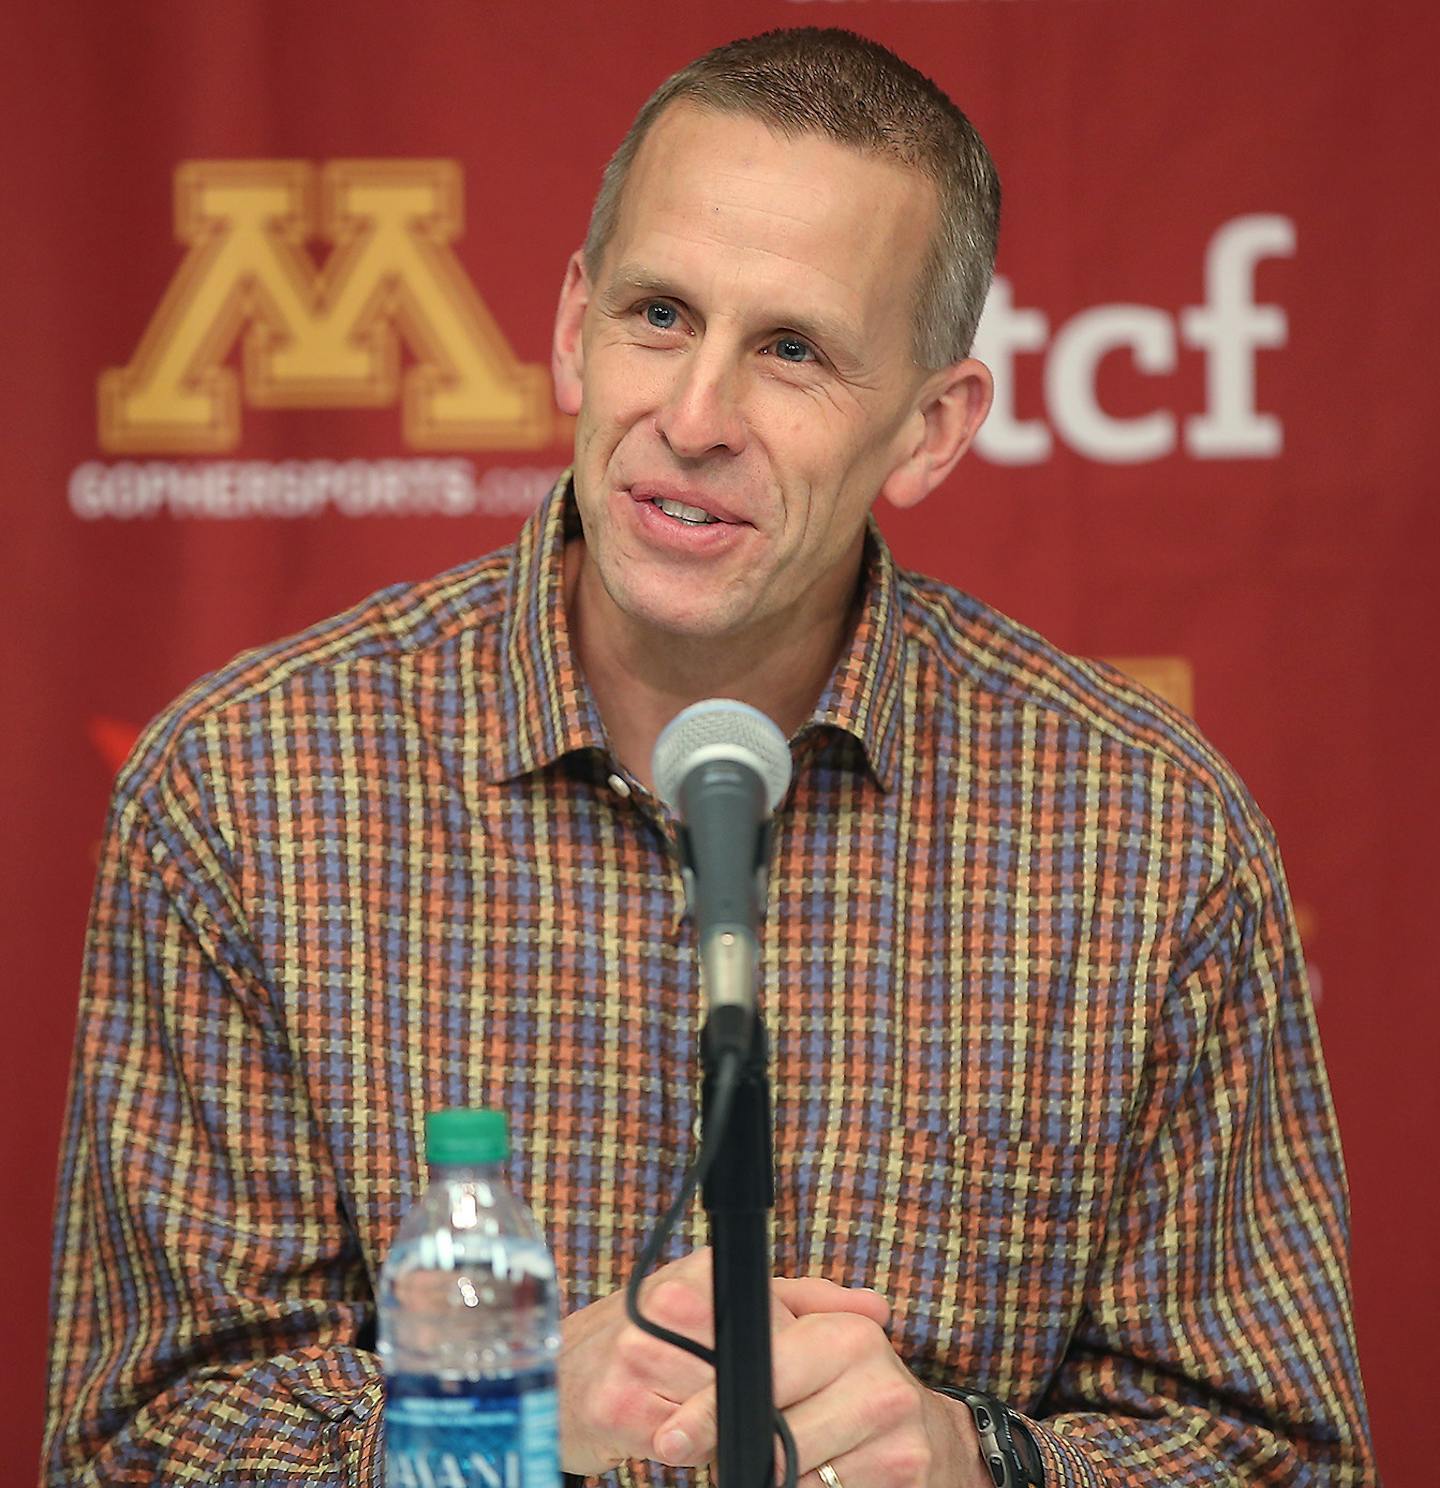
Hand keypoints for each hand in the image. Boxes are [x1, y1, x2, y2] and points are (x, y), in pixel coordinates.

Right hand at [558, 1250, 897, 1477]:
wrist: (560, 1371)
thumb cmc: (652, 1336)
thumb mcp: (726, 1303)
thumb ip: (805, 1302)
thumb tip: (876, 1309)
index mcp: (700, 1274)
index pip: (777, 1326)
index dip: (796, 1366)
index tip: (804, 1385)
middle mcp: (667, 1305)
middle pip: (755, 1372)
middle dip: (769, 1400)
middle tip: (771, 1411)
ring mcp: (637, 1356)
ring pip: (724, 1412)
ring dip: (733, 1427)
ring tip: (720, 1416)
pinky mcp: (616, 1409)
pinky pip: (685, 1444)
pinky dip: (696, 1447)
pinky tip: (683, 1431)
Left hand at [652, 1279, 991, 1487]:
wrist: (935, 1439)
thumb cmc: (853, 1384)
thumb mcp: (813, 1342)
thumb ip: (758, 1330)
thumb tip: (675, 1308)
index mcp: (847, 1335)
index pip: (765, 1372)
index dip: (712, 1408)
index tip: (674, 1436)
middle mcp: (878, 1382)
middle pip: (778, 1438)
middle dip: (732, 1451)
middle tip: (705, 1456)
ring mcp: (898, 1436)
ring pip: (798, 1476)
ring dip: (769, 1476)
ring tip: (762, 1464)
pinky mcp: (907, 1478)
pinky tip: (807, 1477)